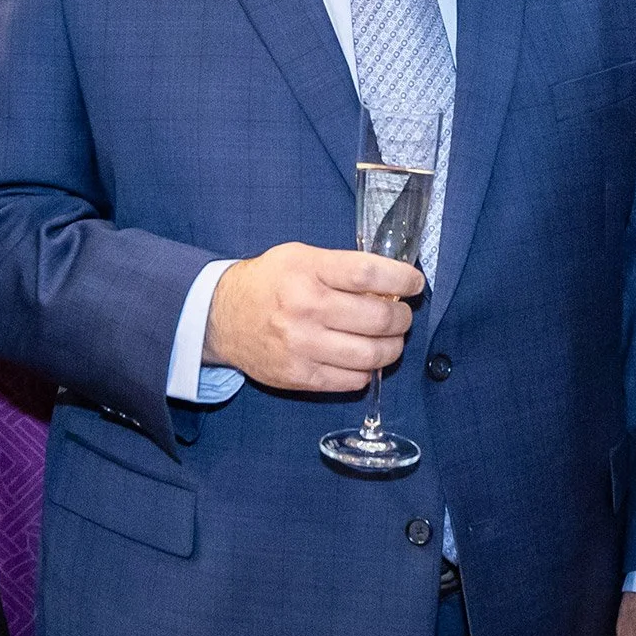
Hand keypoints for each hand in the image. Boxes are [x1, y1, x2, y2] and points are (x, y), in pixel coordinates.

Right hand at [204, 242, 422, 392]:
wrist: (222, 317)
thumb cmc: (269, 282)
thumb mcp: (300, 256)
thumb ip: (342, 267)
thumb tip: (391, 285)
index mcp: (307, 271)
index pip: (368, 274)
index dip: (401, 279)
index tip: (414, 283)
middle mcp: (305, 309)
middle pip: (378, 318)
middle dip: (402, 317)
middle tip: (402, 314)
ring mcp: (302, 346)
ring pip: (372, 354)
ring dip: (392, 347)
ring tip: (389, 339)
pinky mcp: (300, 376)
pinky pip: (353, 380)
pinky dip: (367, 369)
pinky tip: (363, 357)